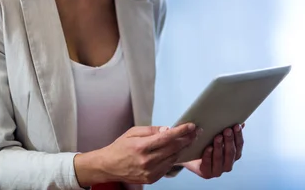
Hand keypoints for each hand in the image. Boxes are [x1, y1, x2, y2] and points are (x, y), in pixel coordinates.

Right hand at [75, 123, 197, 185]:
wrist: (108, 166)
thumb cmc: (120, 147)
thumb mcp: (132, 132)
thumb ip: (151, 130)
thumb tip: (167, 129)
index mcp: (141, 147)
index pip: (167, 137)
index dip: (181, 131)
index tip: (191, 126)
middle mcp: (147, 161)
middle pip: (173, 148)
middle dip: (186, 139)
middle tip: (195, 132)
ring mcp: (150, 172)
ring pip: (173, 158)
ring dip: (182, 149)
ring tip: (189, 140)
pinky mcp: (151, 179)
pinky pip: (167, 167)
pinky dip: (173, 158)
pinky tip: (177, 151)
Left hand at [182, 123, 244, 178]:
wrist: (189, 155)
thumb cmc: (205, 144)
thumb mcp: (216, 135)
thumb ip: (228, 131)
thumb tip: (240, 123)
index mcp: (233, 155)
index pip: (239, 146)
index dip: (238, 136)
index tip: (236, 126)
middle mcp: (227, 164)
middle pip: (231, 153)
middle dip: (229, 141)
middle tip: (227, 130)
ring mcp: (217, 171)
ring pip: (220, 159)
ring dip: (219, 147)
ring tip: (217, 137)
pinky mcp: (206, 173)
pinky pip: (208, 164)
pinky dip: (208, 156)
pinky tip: (208, 148)